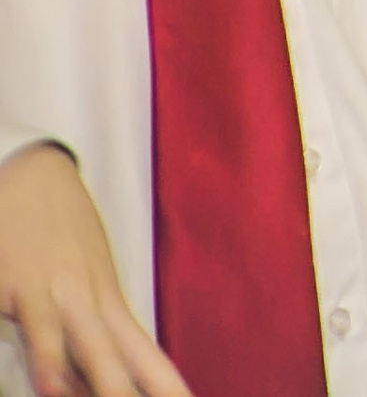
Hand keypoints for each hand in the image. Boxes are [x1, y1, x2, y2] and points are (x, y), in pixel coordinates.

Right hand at [0, 143, 192, 396]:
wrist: (32, 173)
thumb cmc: (56, 229)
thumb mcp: (83, 274)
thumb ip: (89, 323)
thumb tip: (87, 375)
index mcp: (108, 301)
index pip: (146, 354)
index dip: (167, 385)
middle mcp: (89, 301)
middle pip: (120, 359)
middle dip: (137, 395)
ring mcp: (55, 294)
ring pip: (85, 347)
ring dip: (101, 385)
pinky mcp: (17, 288)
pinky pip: (35, 330)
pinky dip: (44, 358)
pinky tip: (49, 388)